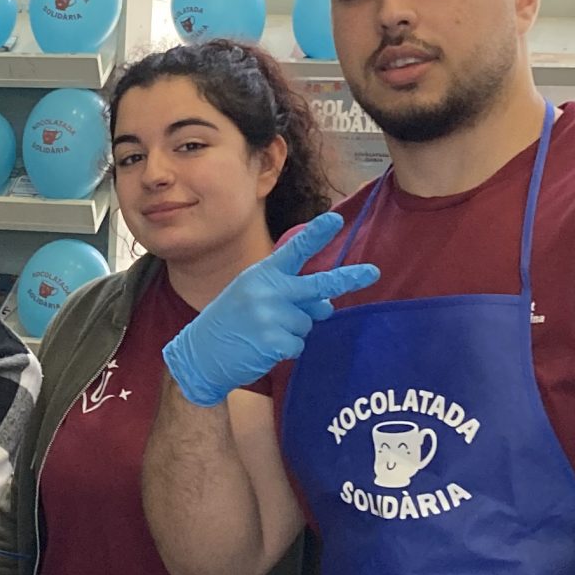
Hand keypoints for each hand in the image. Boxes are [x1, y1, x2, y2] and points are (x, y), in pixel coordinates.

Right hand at [162, 211, 378, 406]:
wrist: (200, 355)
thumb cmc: (230, 323)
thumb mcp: (254, 298)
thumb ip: (290, 295)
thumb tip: (327, 306)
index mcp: (262, 274)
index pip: (294, 250)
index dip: (316, 234)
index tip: (336, 220)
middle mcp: (268, 291)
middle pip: (318, 284)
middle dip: (348, 278)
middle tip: (373, 272)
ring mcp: (270, 316)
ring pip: (307, 323)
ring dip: (293, 331)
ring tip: (264, 333)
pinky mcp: (273, 342)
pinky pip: (299, 345)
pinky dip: (287, 351)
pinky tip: (263, 348)